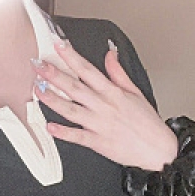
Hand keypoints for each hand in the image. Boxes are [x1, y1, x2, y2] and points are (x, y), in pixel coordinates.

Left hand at [32, 40, 176, 169]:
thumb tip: (109, 54)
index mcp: (112, 92)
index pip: (88, 70)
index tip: (59, 46)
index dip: (72, 57)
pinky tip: (49, 126)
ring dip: (53, 99)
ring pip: (71, 110)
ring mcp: (99, 124)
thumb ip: (118, 72)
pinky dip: (63, 132)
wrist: (158, 150)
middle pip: (75, 87)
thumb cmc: (147, 122)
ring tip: (38, 90)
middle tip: (39, 65)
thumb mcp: (135, 92)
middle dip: (55, 75)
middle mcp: (103, 106)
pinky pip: (77, 136)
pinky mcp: (97, 142)